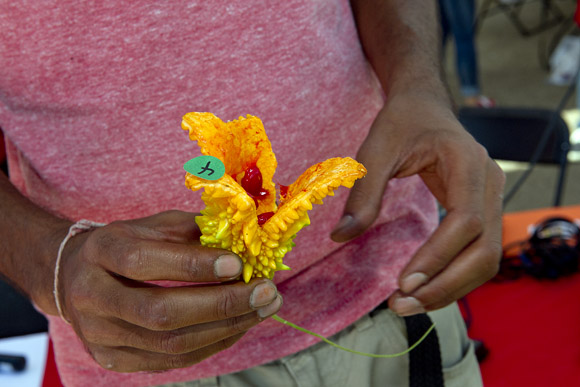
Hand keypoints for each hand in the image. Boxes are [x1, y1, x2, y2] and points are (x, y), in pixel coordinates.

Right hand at [56, 210, 281, 371]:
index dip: (193, 266)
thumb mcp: (153, 226)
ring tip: (263, 309)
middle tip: (266, 292)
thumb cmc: (125, 245)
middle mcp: (93, 296)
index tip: (238, 264)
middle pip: (161, 312)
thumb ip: (193, 233)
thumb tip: (243, 243)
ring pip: (171, 343)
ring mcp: (101, 335)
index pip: (144, 262)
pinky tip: (239, 326)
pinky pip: (172, 361)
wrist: (74, 279)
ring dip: (227, 328)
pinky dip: (213, 344)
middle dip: (222, 304)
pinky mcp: (114, 360)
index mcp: (101, 252)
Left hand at [331, 92, 504, 314]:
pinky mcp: (483, 211)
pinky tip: (422, 290)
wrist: (425, 105)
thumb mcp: (376, 149)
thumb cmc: (403, 121)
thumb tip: (341, 236)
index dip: (438, 256)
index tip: (405, 282)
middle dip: (446, 285)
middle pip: (485, 251)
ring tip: (407, 304)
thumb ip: (363, 192)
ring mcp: (491, 198)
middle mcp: (490, 183)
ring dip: (450, 289)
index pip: (466, 221)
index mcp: (468, 163)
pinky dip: (453, 278)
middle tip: (402, 305)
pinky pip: (477, 254)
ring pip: (486, 260)